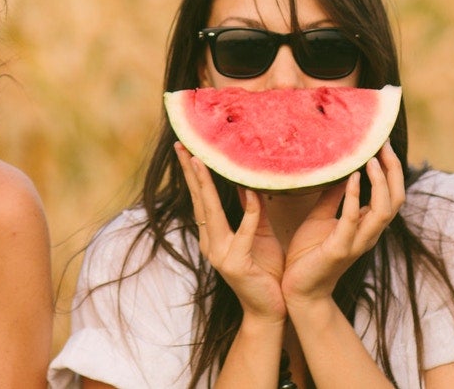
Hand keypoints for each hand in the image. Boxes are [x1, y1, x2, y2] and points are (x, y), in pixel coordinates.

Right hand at [175, 143, 286, 323]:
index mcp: (214, 236)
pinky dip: (248, 213)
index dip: (194, 174)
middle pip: (199, 200)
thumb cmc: (267, 271)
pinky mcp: (236, 264)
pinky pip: (243, 233)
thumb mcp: (258, 233)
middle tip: (182, 145)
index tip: (187, 148)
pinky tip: (251, 194)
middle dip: (190, 172)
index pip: (201, 199)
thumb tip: (246, 181)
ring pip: (212, 212)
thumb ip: (252, 210)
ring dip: (205, 185)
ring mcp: (220, 255)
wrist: (271, 309)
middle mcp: (211, 243)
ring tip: (200, 161)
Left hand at [281, 144, 405, 309]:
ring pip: (384, 210)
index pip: (392, 194)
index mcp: (366, 226)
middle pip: (396, 199)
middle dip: (393, 171)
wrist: (298, 289)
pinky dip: (356, 197)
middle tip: (383, 144)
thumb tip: (341, 168)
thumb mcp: (322, 217)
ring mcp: (357, 242)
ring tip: (371, 160)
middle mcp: (368, 234)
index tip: (382, 143)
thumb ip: (333, 196)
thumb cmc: (309, 254)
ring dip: (380, 183)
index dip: (392, 169)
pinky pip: (352, 220)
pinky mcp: (340, 249)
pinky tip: (353, 178)